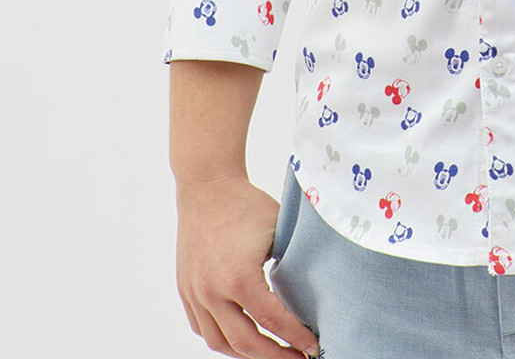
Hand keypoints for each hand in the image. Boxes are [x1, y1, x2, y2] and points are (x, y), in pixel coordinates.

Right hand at [174, 174, 320, 356]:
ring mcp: (195, 293)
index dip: (295, 338)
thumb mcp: (279, 229)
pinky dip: (222, 339)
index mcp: (239, 278)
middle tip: (298, 358)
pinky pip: (202, 328)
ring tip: (271, 352)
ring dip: (246, 354)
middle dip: (275, 356)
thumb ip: (291, 262)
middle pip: (246, 343)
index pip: (273, 321)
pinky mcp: (186, 290)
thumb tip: (313, 289)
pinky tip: (240, 337)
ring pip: (220, 342)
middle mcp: (213, 292)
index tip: (313, 347)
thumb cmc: (246, 204)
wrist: (207, 186)